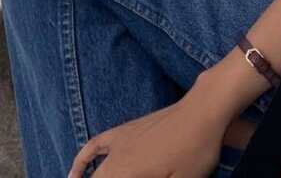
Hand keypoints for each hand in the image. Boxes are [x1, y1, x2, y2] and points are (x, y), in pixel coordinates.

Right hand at [67, 92, 232, 177]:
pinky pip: (97, 144)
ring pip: (95, 170)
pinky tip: (77, 168)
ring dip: (87, 177)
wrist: (203, 109)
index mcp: (127, 173)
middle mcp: (117, 158)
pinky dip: (83, 158)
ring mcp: (121, 140)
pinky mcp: (129, 129)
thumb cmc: (196, 149)